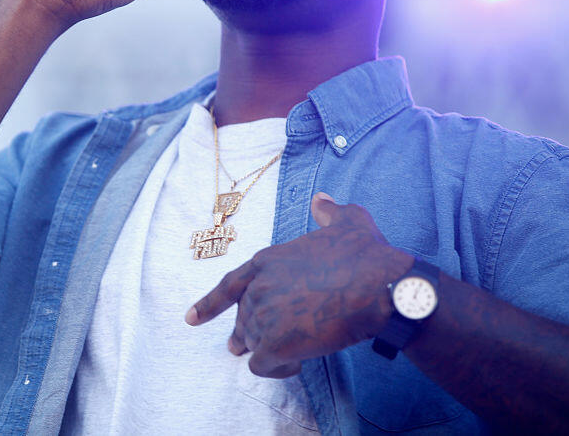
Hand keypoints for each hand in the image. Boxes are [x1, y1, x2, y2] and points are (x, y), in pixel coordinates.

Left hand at [186, 192, 412, 377]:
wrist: (378, 287)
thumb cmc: (365, 254)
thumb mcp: (348, 220)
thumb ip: (329, 211)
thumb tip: (321, 199)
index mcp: (265, 261)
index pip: (228, 286)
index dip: (208, 304)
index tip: (190, 319)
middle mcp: (257, 289)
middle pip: (243, 320)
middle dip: (249, 333)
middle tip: (258, 345)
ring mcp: (262, 318)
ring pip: (252, 344)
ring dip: (269, 350)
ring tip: (293, 352)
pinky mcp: (274, 346)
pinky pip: (263, 367)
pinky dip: (278, 368)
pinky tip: (298, 362)